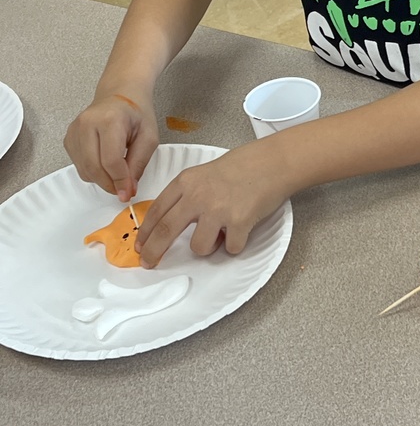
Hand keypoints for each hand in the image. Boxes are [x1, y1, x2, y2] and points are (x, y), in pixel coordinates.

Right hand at [64, 91, 158, 201]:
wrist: (121, 94)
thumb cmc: (136, 113)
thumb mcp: (149, 137)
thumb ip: (139, 163)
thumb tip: (127, 189)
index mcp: (109, 119)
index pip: (111, 160)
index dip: (120, 181)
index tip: (128, 193)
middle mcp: (87, 123)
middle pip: (94, 167)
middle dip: (110, 184)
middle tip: (124, 189)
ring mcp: (74, 130)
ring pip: (84, 170)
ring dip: (102, 180)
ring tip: (118, 174)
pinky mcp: (69, 138)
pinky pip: (79, 166)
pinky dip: (93, 172)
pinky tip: (106, 164)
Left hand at [135, 138, 290, 267]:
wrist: (273, 162)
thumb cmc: (242, 166)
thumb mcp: (205, 172)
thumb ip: (188, 193)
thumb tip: (172, 222)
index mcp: (187, 182)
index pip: (157, 211)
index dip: (145, 232)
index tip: (141, 245)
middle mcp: (198, 196)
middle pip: (165, 232)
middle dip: (153, 252)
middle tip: (149, 263)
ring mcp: (218, 209)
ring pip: (198, 247)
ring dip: (208, 247)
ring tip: (220, 233)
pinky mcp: (238, 222)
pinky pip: (229, 248)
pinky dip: (234, 244)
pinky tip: (241, 229)